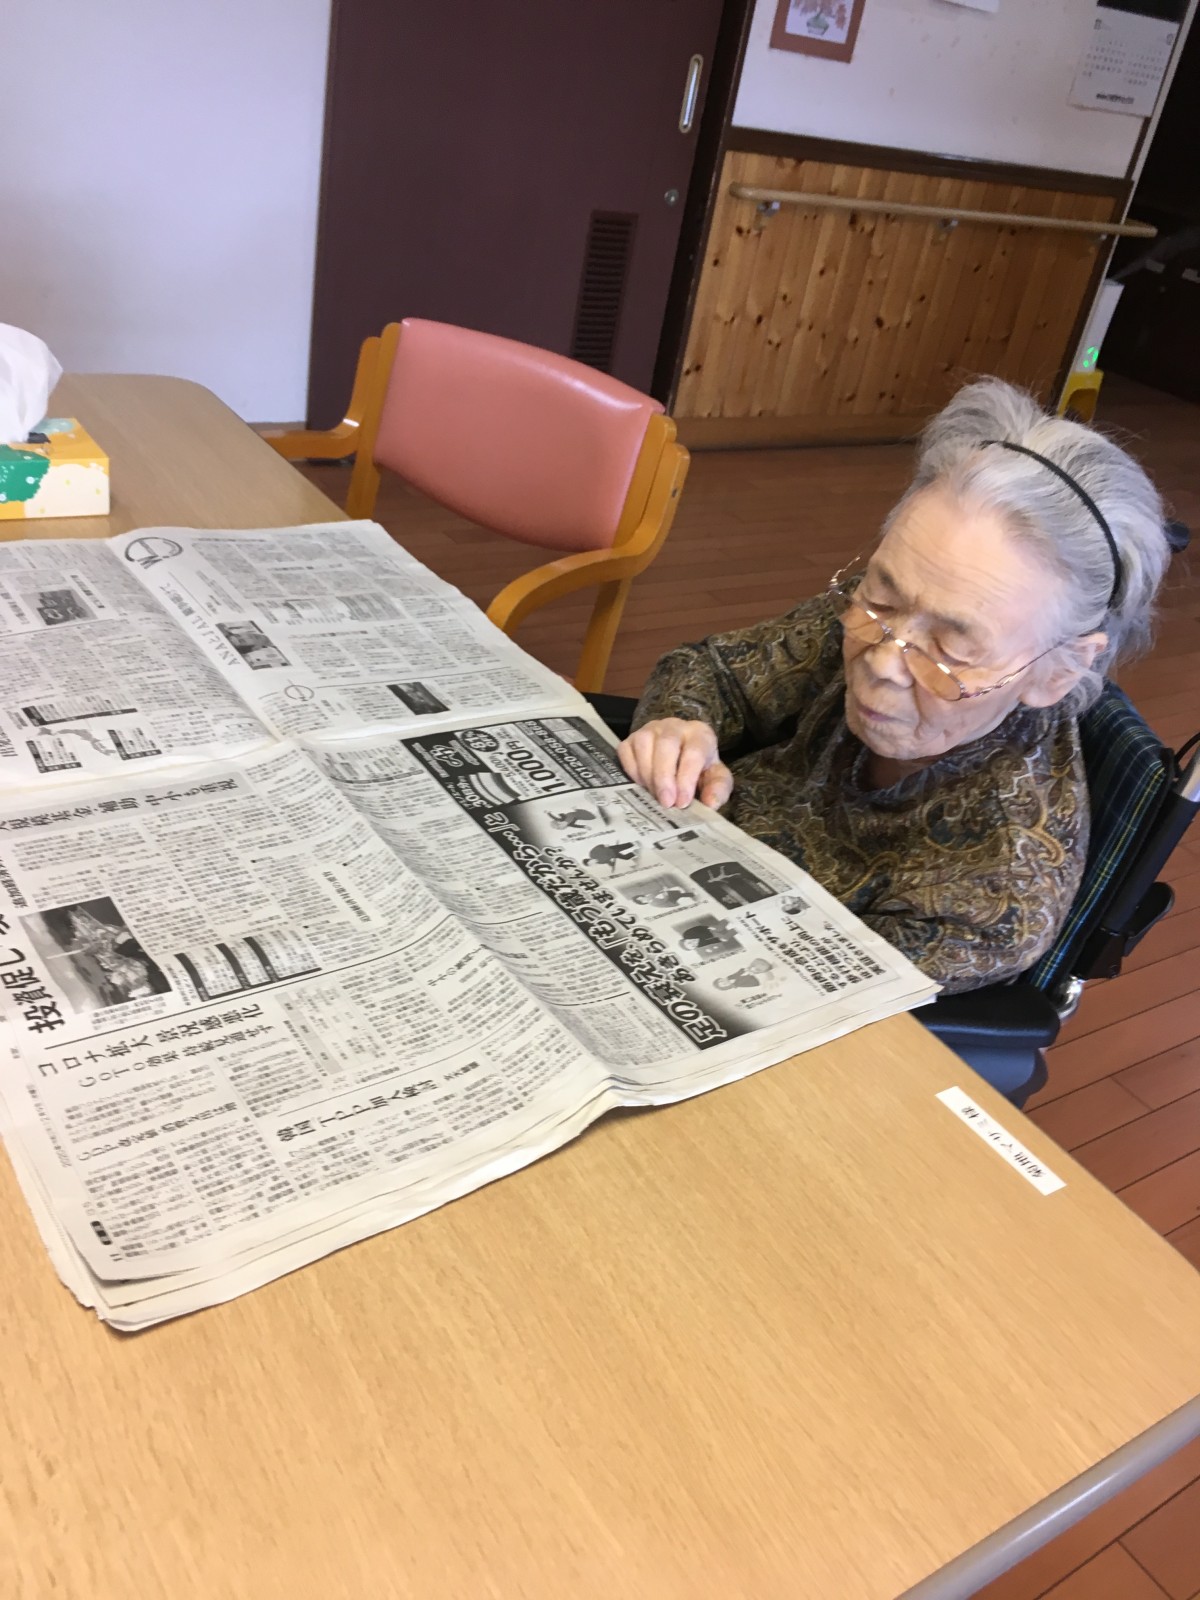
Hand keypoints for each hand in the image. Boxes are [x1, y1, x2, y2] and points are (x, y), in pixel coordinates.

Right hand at [617, 718, 733, 809]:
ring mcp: (650, 729)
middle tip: (666, 803)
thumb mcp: (716, 779)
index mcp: (700, 734)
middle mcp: (674, 726)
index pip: (694, 752)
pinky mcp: (632, 738)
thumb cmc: (700, 768)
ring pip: (643, 744)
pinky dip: (632, 771)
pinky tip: (642, 785)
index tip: (682, 802)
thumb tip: (711, 803)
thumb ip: (718, 790)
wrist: (682, 755)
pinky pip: (626, 751)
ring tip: (654, 795)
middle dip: (664, 777)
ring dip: (647, 774)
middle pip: (666, 744)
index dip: (687, 778)